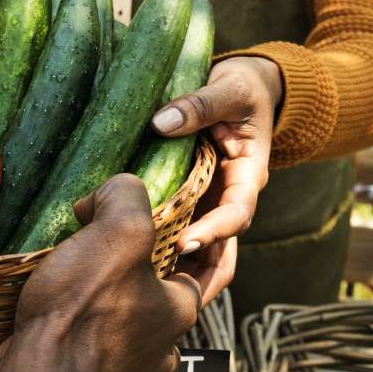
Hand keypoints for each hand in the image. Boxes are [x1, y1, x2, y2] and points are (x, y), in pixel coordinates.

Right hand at [0, 174, 202, 371]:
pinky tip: (60, 319)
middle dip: (137, 274)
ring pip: (126, 332)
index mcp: (181, 312)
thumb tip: (108, 197)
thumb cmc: (82, 307)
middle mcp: (165, 352)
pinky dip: (83, 339)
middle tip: (103, 250)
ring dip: (108, 309)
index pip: (204, 267)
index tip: (163, 220)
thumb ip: (127, 195)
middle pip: (158, 299)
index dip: (189, 237)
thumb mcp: (117, 229)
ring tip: (75, 283)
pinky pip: (97, 360)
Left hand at [150, 56, 281, 264]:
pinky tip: (123, 252)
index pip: (237, 214)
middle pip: (219, 243)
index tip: (184, 243)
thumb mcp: (228, 89)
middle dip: (194, 268)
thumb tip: (161, 124)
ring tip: (138, 284)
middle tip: (157, 283)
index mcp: (248, 175)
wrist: (242, 87)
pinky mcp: (187, 195)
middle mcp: (229, 194)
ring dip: (172, 264)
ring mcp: (208, 198)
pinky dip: (154, 238)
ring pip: (195, 241)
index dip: (214, 232)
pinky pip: (173, 222)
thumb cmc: (242, 87)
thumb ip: (199, 105)